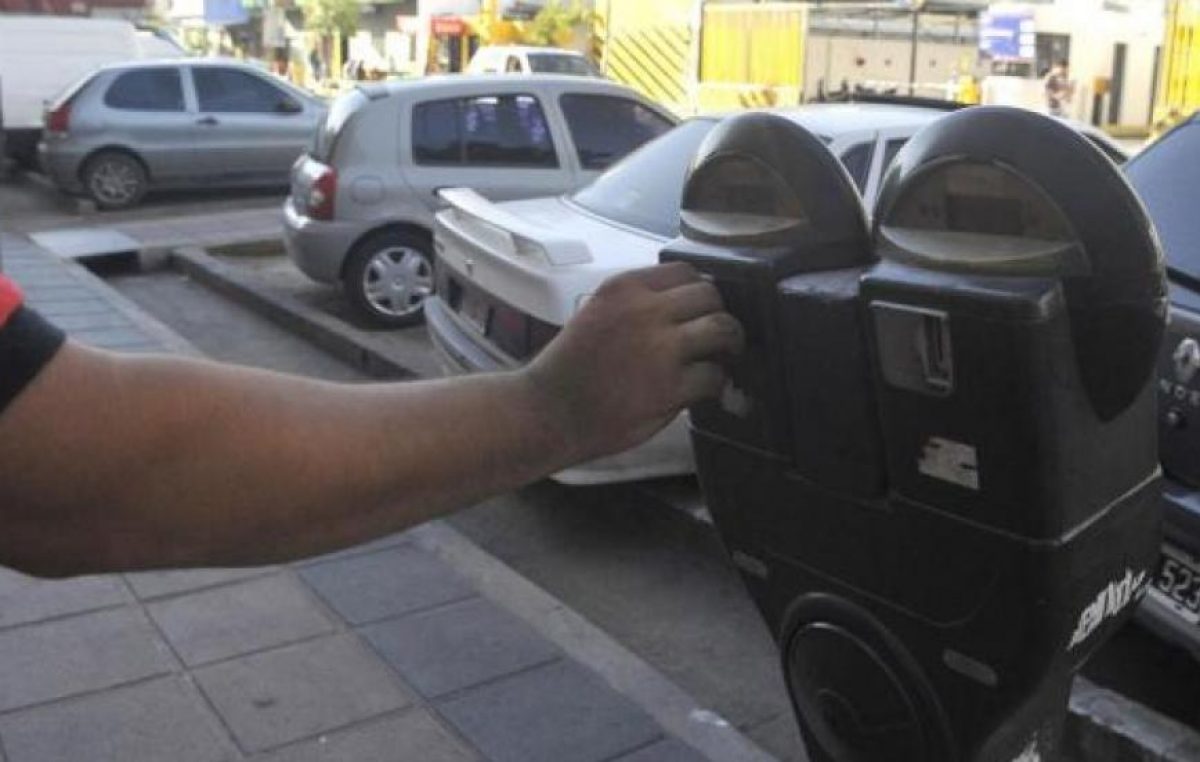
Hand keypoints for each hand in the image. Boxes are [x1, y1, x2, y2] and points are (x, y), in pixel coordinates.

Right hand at [522, 262, 743, 462]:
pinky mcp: (670, 386)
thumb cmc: (569, 369)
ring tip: (723, 359)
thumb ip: (636, 306)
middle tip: (719, 337)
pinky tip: (704, 389)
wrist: (546, 411)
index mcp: (624, 288)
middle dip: (719, 316)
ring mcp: (660, 348)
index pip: (684, 272)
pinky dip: (716, 383)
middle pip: (710, 296)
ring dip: (730, 345)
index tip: (700, 310)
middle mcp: (645, 311)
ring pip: (723, 329)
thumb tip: (684, 310)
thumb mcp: (596, 314)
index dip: (699, 292)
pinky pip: (714, 375)